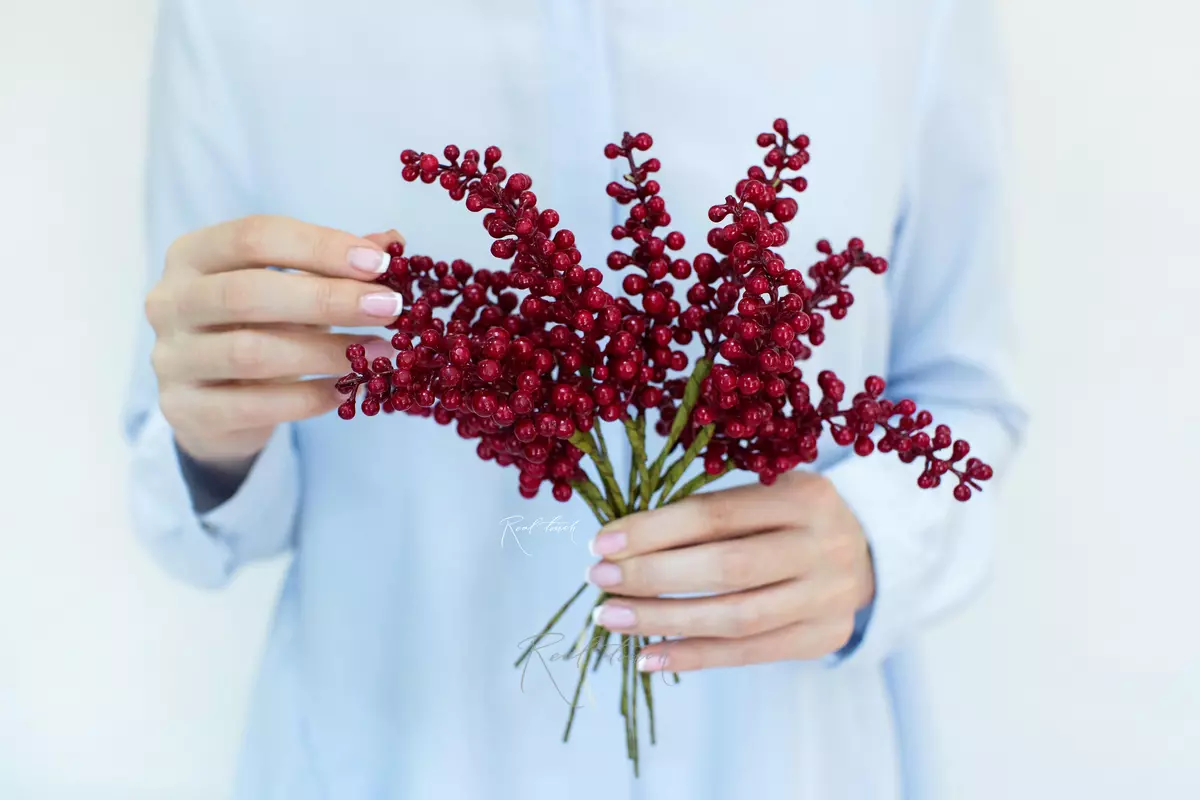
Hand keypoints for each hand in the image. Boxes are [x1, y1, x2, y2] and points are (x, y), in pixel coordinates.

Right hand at [144, 215, 405, 469]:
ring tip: (382, 353)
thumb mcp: (293, 288)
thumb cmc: (258, 328)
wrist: (214, 404)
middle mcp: (170, 301)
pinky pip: (255, 405)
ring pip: (251, 352)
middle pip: (248, 292)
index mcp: (192, 255)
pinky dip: (309, 397)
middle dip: (327, 299)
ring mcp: (172, 358)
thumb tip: (393, 241)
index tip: (379, 262)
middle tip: (390, 308)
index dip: (319, 246)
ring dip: (327, 352)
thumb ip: (335, 264)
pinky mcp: (186, 410)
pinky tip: (349, 390)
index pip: (253, 237)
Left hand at [585, 471, 874, 671]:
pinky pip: (747, 653)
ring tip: (611, 617)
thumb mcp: (767, 494)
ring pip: (734, 617)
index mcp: (805, 496)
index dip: (655, 529)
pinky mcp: (821, 638)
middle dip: (653, 575)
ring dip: (663, 620)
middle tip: (599, 579)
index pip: (717, 515)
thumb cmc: (794, 516)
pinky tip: (648, 655)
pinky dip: (693, 657)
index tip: (604, 541)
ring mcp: (827, 597)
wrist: (872, 553)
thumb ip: (712, 513)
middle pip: (726, 568)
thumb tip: (624, 541)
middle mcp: (822, 546)